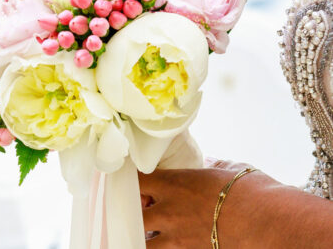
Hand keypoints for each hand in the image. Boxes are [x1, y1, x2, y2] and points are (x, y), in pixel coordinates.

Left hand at [139, 159, 281, 248]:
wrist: (271, 225)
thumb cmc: (253, 193)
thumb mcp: (229, 170)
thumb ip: (212, 167)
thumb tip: (209, 164)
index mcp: (174, 184)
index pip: (138, 180)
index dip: (134, 181)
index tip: (138, 182)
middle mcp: (170, 212)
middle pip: (134, 214)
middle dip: (135, 214)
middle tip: (144, 211)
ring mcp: (178, 239)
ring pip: (145, 244)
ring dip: (146, 239)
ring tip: (153, 235)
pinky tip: (173, 245)